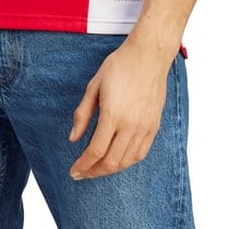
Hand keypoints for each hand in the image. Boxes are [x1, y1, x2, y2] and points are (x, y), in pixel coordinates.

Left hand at [68, 39, 171, 179]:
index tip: (73, 171)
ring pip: (127, 161)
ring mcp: (145, 127)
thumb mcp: (94, 85)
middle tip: (82, 173)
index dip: (83, 165)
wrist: (148, 55)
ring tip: (97, 168)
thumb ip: (83, 114)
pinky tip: (118, 160)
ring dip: (110, 169)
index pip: (95, 151)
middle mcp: (130, 125)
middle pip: (111, 162)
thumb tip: (73, 138)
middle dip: (94, 171)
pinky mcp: (154, 126)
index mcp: (113, 114)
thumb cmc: (119, 66)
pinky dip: (127, 162)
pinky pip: (141, 153)